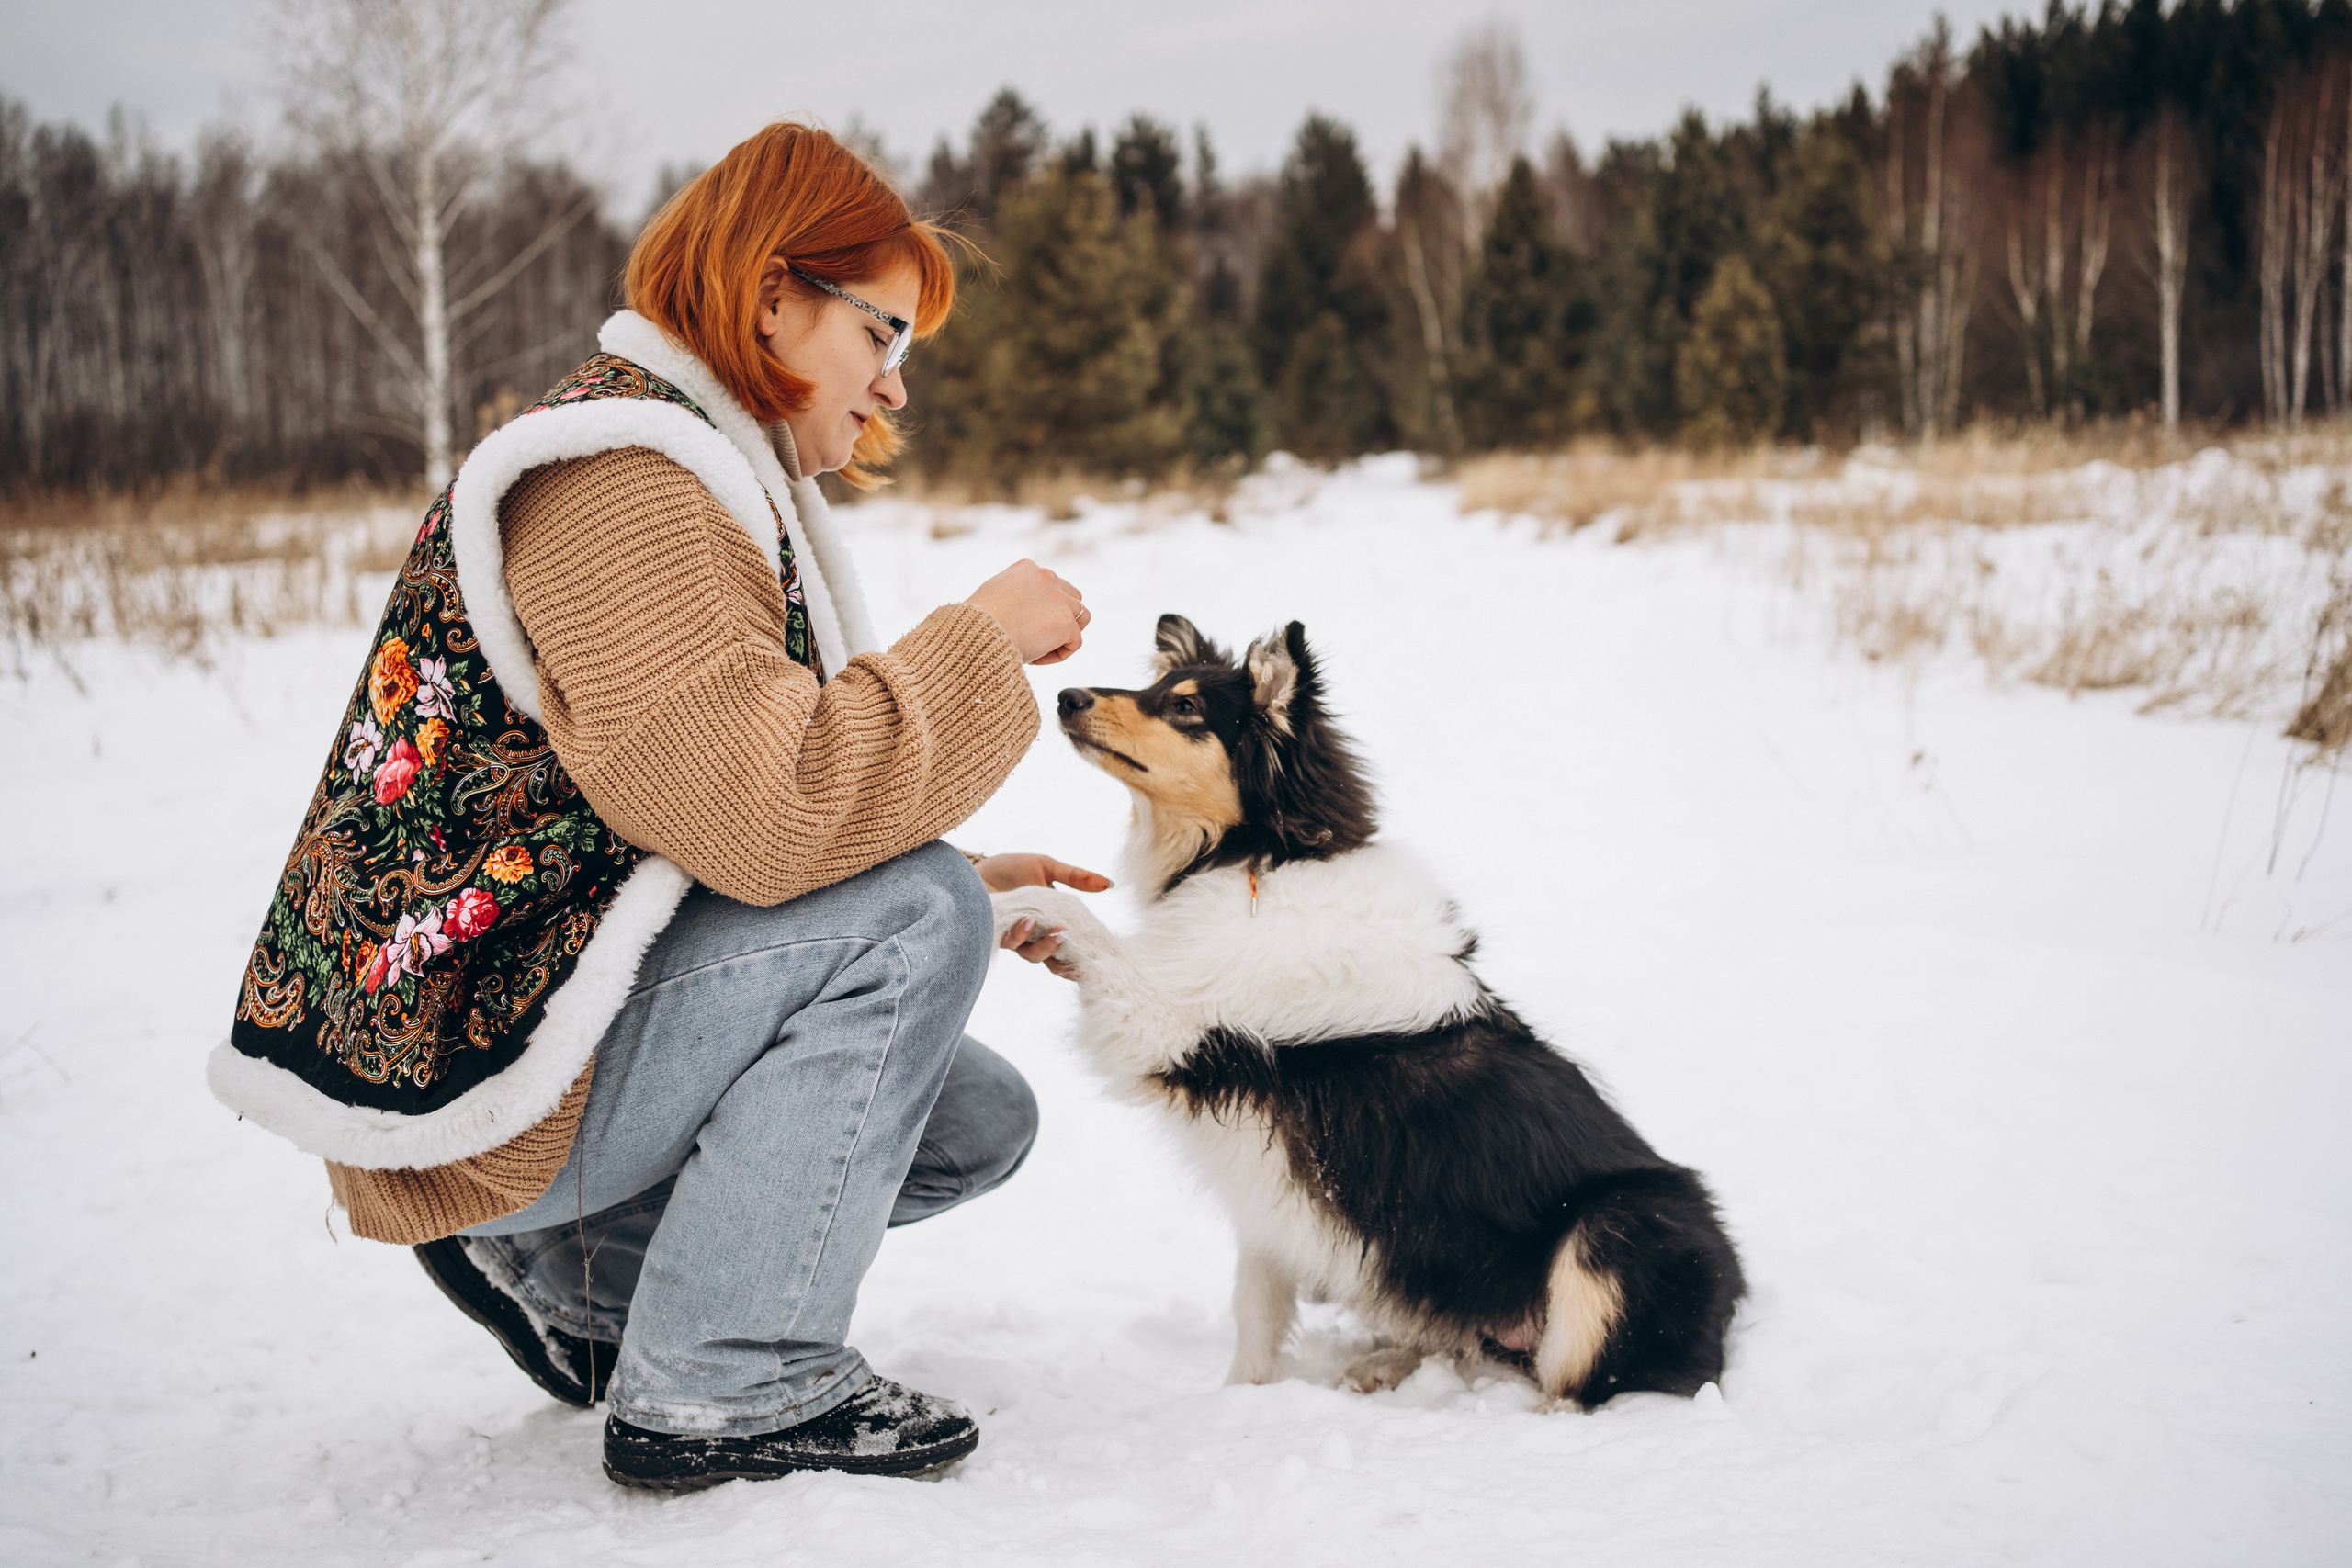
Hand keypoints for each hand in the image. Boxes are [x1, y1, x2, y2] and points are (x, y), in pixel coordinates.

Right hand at [965, 559, 1089, 664]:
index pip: (1050, 585)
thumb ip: (1012, 597)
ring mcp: (1059, 598)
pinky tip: (1034, 658)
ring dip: (1065, 635)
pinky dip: (1058, 654)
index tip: (1023, 625)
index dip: (1043, 608)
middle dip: (1061, 618)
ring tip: (1041, 648)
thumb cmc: (976, 622)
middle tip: (1041, 639)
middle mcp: (1046, 577)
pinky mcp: (1065, 621)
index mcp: (1026, 568)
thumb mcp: (992, 597)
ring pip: (1081, 617)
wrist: (977, 632)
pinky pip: (1074, 642)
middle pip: (1072, 597)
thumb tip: (1020, 614)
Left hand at [982, 853, 1109, 979]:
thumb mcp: (1047, 868)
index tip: (1096, 962)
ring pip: (1032, 955)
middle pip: (1051, 959)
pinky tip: (1027, 921)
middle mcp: (1031, 937)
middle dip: (1064, 954)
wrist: (974, 868)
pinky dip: (1020, 934)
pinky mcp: (994, 935)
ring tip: (1056, 931)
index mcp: (1047, 925)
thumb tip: (1110, 884)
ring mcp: (1013, 938)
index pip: (1067, 946)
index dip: (1081, 956)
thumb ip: (1076, 877)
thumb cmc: (1009, 870)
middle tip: (1074, 940)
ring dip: (1046, 947)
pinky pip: (1009, 942)